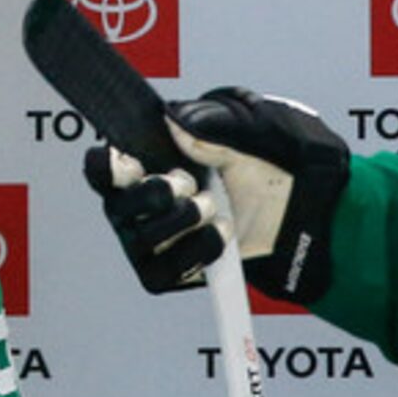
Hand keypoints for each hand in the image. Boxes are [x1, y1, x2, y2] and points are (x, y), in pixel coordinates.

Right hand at [84, 87, 348, 303]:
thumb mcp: (244, 139)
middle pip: (118, 206)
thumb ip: (207, 129)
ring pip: (145, 238)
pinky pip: (167, 269)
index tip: (137, 164)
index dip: (109, 167)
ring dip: (186, 220)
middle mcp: (137, 209)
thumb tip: (173, 122)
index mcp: (143, 167)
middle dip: (157, 194)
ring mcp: (150, 244)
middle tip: (190, 183)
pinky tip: (221, 233)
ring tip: (213, 208)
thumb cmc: (265, 173)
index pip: (99, 169)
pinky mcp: (167, 274)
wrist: (298, 216)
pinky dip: (200, 249)